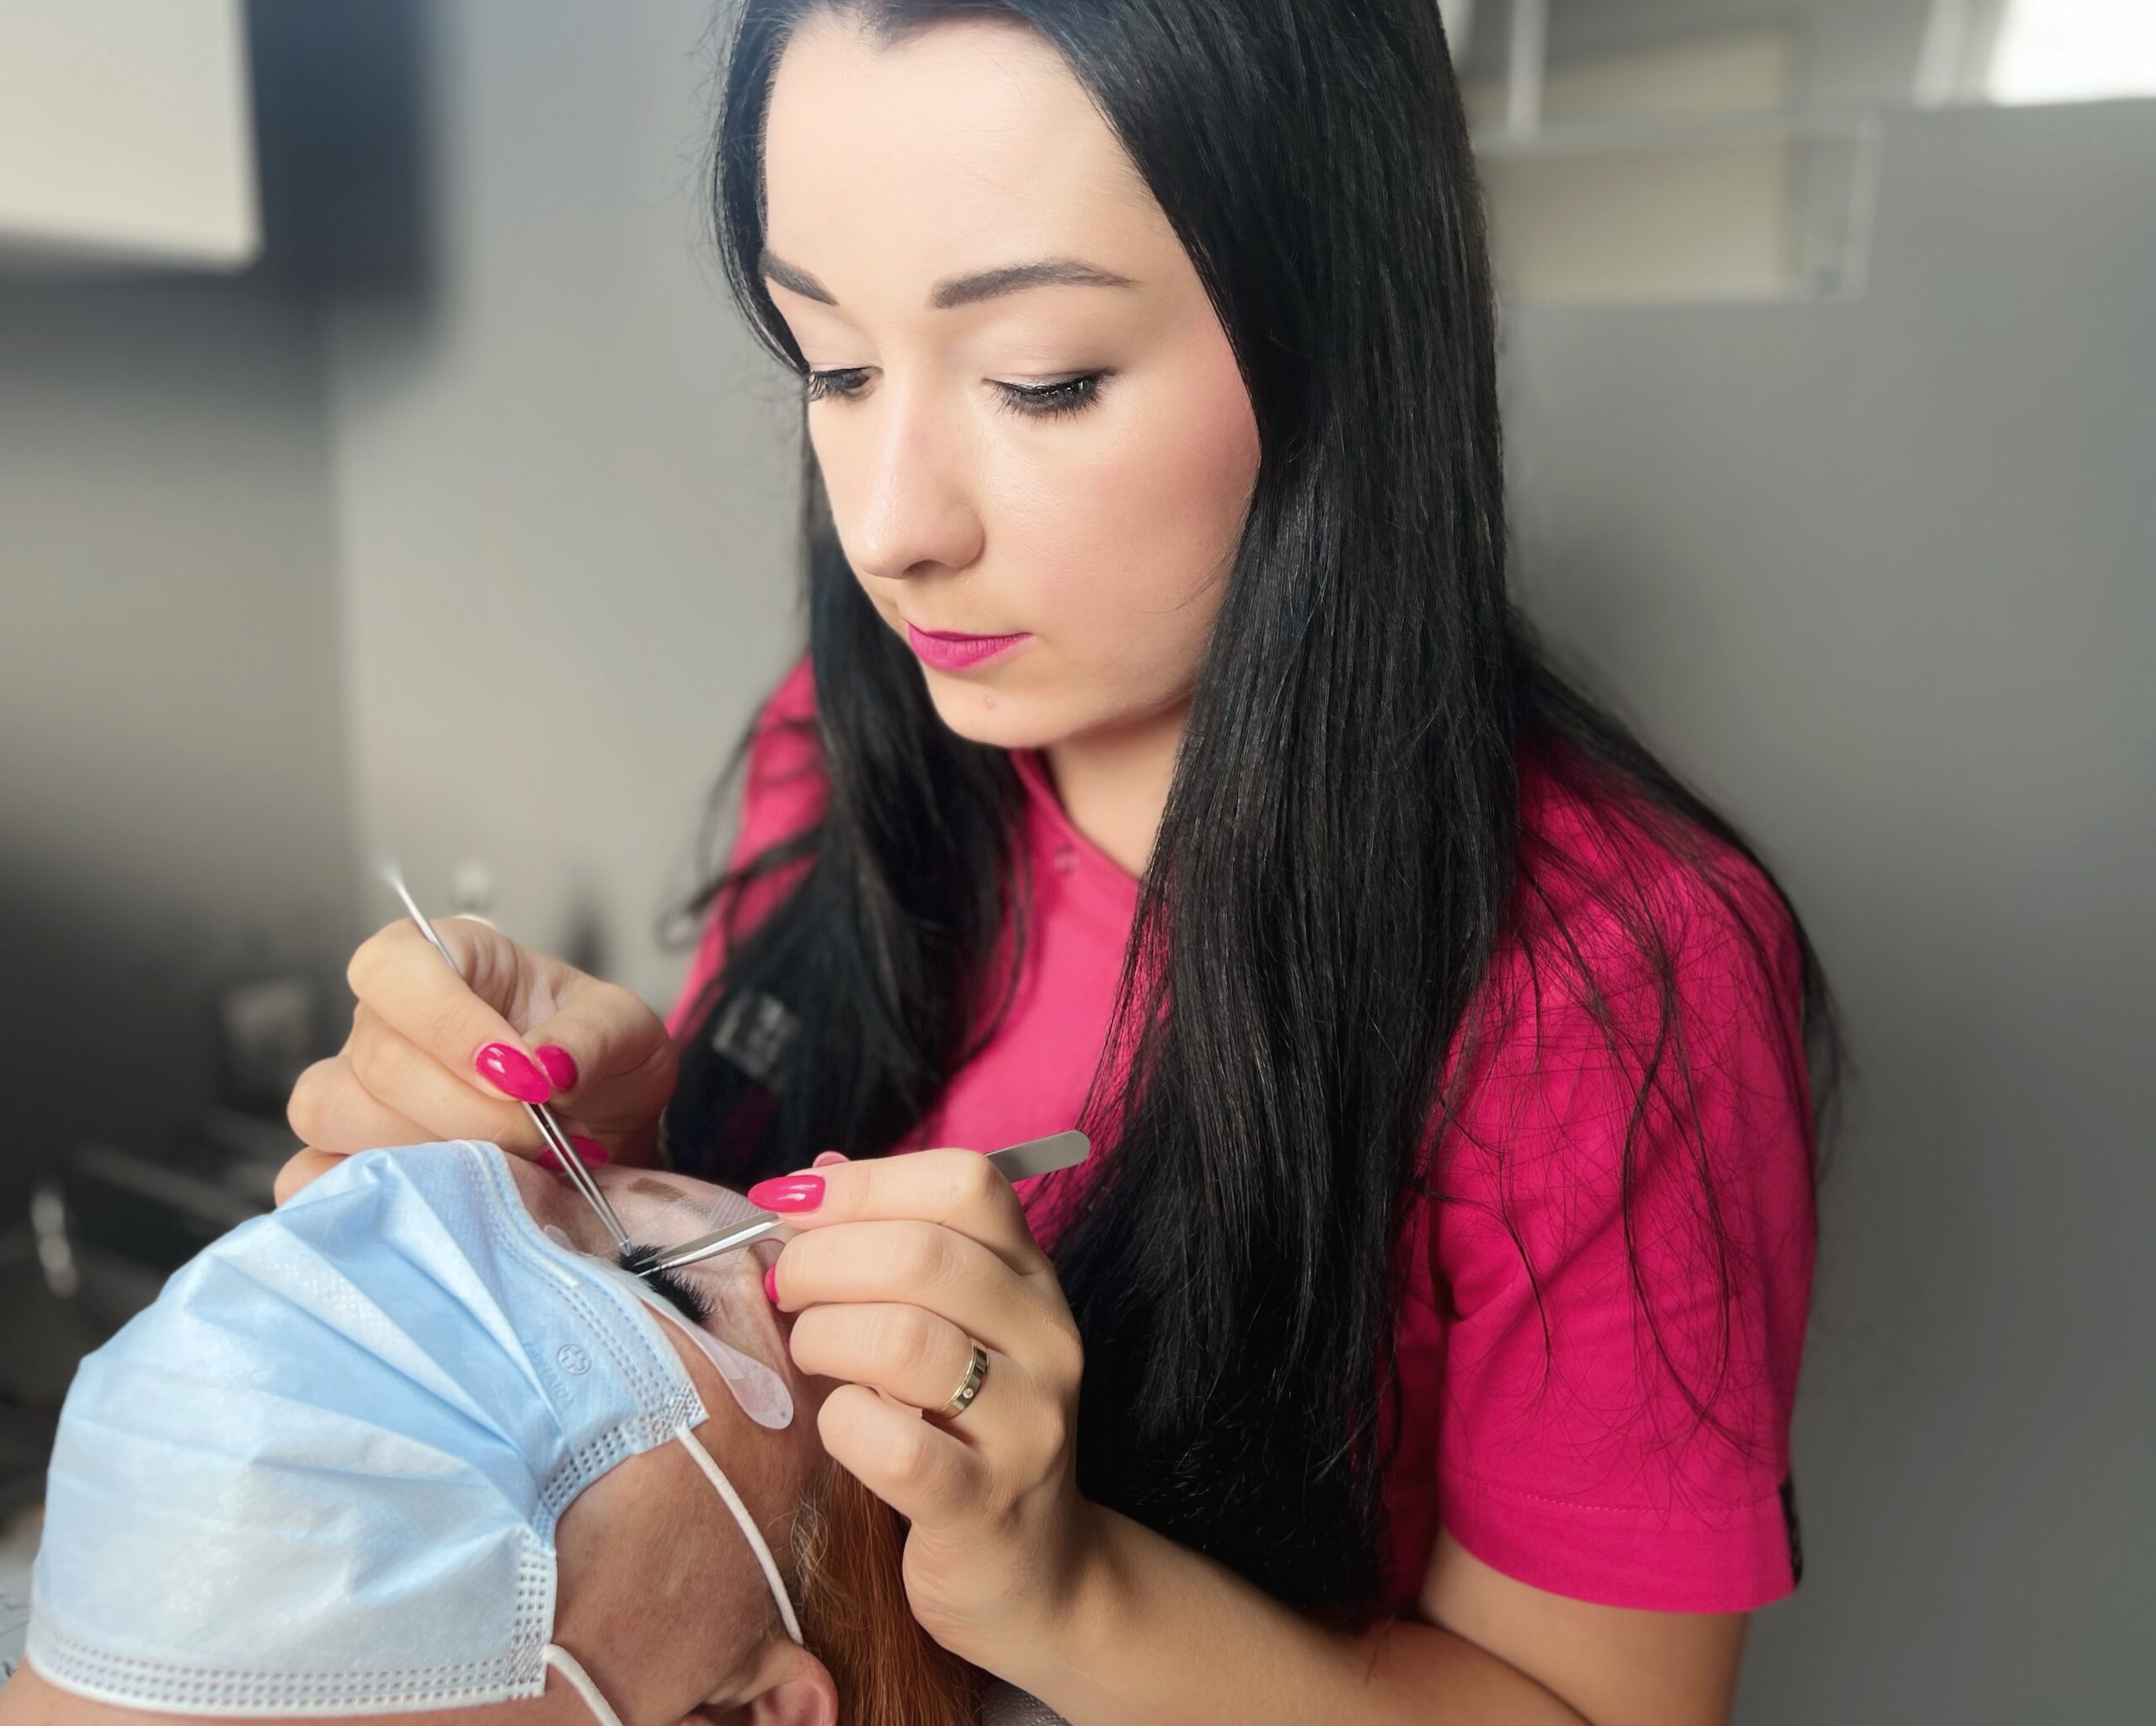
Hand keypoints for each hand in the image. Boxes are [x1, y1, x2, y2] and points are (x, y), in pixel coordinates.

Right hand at [282, 917, 676, 1192]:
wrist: (603, 1122)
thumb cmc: (596, 1056)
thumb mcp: (621, 1027)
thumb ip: (588, 1037)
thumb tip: (544, 1067)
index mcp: (447, 960)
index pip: (396, 968)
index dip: (449, 1025)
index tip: (522, 1077)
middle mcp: (385, 1020)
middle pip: (376, 1058)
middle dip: (468, 1111)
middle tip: (541, 1137)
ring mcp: (356, 1088)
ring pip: (333, 1112)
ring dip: (425, 1152)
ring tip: (505, 1166)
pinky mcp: (346, 1154)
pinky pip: (307, 1175)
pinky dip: (358, 1195)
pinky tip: (435, 1203)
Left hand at [763, 1149, 1100, 1673]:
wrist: (1038, 1577)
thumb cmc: (966, 1433)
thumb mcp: (947, 1328)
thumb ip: (890, 1246)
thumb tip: (815, 1174)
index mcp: (1032, 1278)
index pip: (967, 1183)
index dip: (865, 1182)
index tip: (789, 1204)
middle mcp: (1045, 1338)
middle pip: (924, 1252)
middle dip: (822, 1260)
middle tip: (782, 1290)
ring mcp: (1026, 1424)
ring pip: (904, 1339)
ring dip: (824, 1338)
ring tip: (809, 1356)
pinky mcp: (984, 1506)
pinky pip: (893, 1445)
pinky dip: (842, 1426)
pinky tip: (840, 1427)